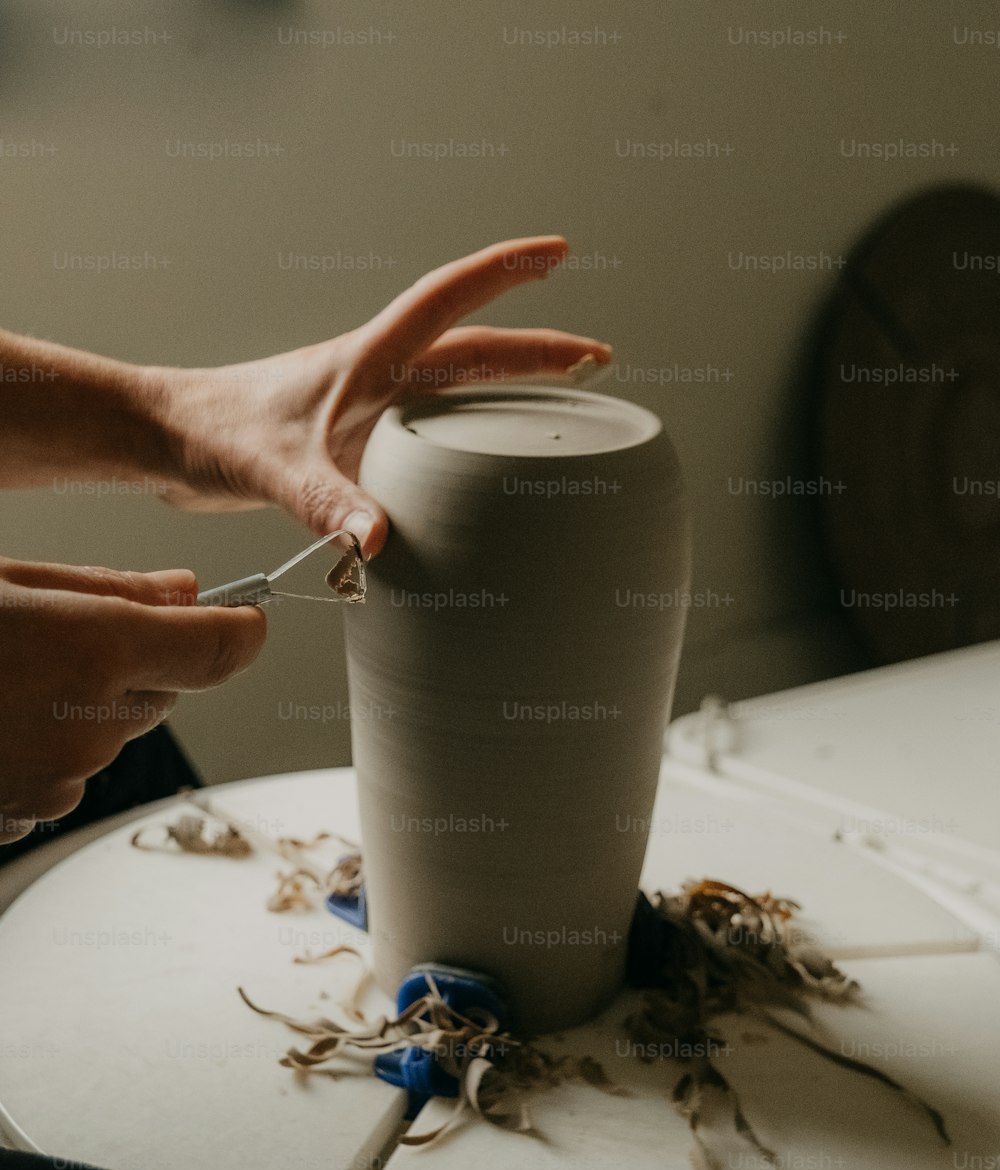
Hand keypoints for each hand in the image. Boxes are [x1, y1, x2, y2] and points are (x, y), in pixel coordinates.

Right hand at [0, 558, 264, 843]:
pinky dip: (40, 752)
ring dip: (77, 714)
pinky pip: (63, 776)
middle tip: (54, 643)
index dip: (238, 630)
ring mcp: (58, 782)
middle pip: (158, 696)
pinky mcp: (24, 817)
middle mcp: (89, 730)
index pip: (216, 651)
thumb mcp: (7, 583)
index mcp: (91, 655)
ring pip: (109, 738)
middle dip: (128, 668)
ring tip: (6, 682)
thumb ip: (104, 588)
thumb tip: (183, 591)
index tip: (244, 618)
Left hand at [153, 236, 611, 556]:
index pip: (447, 302)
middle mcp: (375, 376)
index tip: (558, 253)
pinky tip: (483, 469)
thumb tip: (377, 542)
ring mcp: (368, 408)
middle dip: (539, 348)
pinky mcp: (356, 441)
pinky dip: (469, 440)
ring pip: (458, 389)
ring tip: (561, 406)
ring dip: (511, 390)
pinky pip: (431, 433)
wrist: (167, 440)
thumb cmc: (212, 433)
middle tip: (597, 358)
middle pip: (474, 350)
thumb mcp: (273, 469)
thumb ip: (326, 503)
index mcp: (365, 361)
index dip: (505, 273)